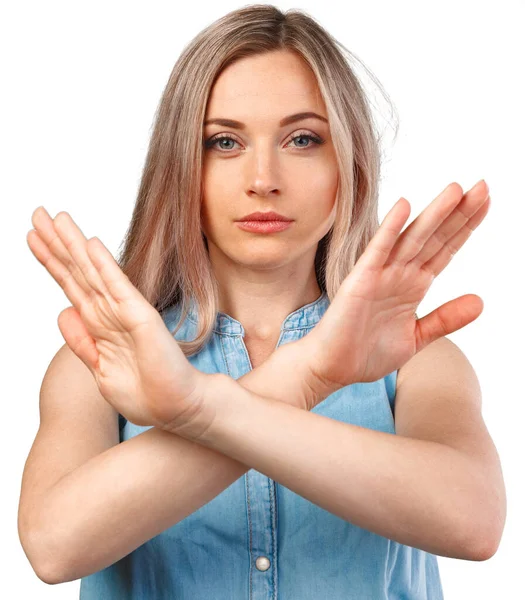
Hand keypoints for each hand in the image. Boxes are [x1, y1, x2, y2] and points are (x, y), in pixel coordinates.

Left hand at [27, 207, 217, 436]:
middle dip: (56, 242)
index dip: (51, 260)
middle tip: (37, 212)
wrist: (178, 408)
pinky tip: (90, 243)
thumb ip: (81, 342)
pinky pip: (118, 287)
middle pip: (77, 271)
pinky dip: (104, 265)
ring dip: (74, 245)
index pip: (70, 284)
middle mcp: (110, 312)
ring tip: (56, 217)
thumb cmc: (146, 393)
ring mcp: (126, 311)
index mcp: (99, 325)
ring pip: (93, 272)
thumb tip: (61, 313)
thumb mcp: (100, 371)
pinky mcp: (141, 317)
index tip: (33, 236)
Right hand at [304, 180, 490, 399]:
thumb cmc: (367, 352)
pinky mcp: (360, 281)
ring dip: (434, 214)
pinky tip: (404, 206)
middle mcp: (400, 274)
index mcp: (414, 285)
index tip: (486, 202)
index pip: (445, 249)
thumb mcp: (417, 337)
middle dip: (459, 213)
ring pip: (412, 239)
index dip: (465, 226)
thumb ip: (446, 318)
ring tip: (457, 190)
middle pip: (434, 238)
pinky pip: (378, 251)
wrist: (333, 368)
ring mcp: (380, 275)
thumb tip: (481, 301)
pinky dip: (390, 229)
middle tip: (483, 186)